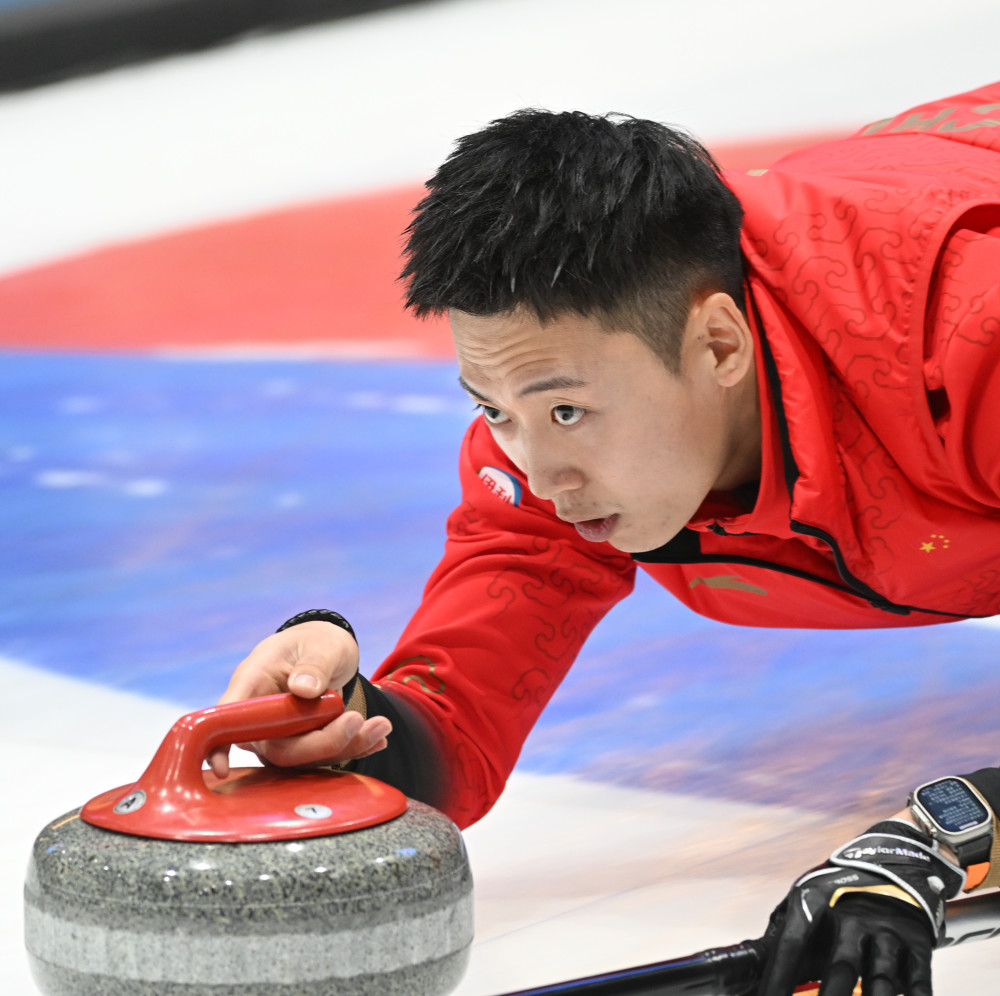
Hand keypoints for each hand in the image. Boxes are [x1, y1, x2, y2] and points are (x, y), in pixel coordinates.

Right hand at [207, 620, 391, 777]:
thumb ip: (314, 664)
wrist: (329, 651)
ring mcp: (279, 735)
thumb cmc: (316, 642)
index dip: (217, 746)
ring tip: (381, 725)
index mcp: (251, 683)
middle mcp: (260, 717)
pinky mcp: (302, 745)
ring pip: (304, 757)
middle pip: (277, 748)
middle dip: (322, 742)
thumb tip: (304, 689)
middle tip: (357, 720)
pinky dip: (354, 748)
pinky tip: (377, 738)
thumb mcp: (319, 644)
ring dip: (346, 746)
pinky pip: (323, 756)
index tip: (221, 768)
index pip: (225, 720)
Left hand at [756, 820, 965, 995]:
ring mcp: (887, 931)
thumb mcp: (806, 901)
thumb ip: (780, 934)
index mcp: (817, 902)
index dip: (778, 975)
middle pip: (842, 967)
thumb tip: (748, 963)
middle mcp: (852, 916)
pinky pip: (919, 982)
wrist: (895, 862)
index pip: (793, 943)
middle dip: (833, 995)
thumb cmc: (838, 895)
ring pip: (881, 980)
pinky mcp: (917, 945)